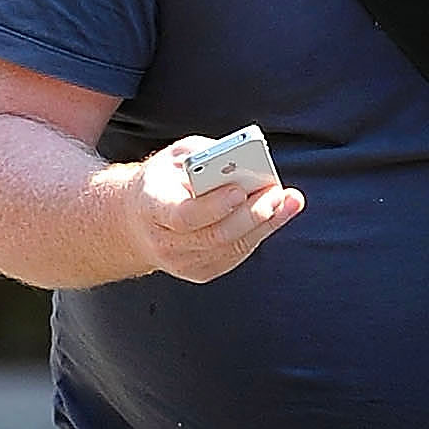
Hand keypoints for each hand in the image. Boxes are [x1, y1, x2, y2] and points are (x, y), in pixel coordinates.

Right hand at [125, 138, 304, 285]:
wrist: (138, 224)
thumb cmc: (163, 182)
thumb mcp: (173, 158)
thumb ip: (204, 155)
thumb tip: (240, 160)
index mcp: (152, 209)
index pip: (184, 215)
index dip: (214, 206)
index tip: (240, 190)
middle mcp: (165, 243)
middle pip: (216, 234)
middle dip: (252, 213)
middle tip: (277, 193)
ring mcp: (184, 263)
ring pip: (232, 247)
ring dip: (266, 224)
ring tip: (289, 201)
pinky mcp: (202, 272)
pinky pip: (237, 254)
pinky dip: (260, 233)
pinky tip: (278, 214)